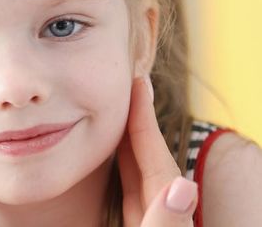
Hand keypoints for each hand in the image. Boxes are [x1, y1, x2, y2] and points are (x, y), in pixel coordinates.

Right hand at [118, 77, 197, 225]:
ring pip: (136, 175)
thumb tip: (184, 186)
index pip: (156, 161)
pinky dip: (122, 171)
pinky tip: (113, 162)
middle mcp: (160, 213)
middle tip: (126, 85)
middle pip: (147, 161)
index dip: (145, 122)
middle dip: (136, 123)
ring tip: (115, 113)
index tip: (138, 83)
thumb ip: (167, 223)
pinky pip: (127, 194)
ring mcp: (147, 223)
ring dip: (126, 143)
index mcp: (168, 215)